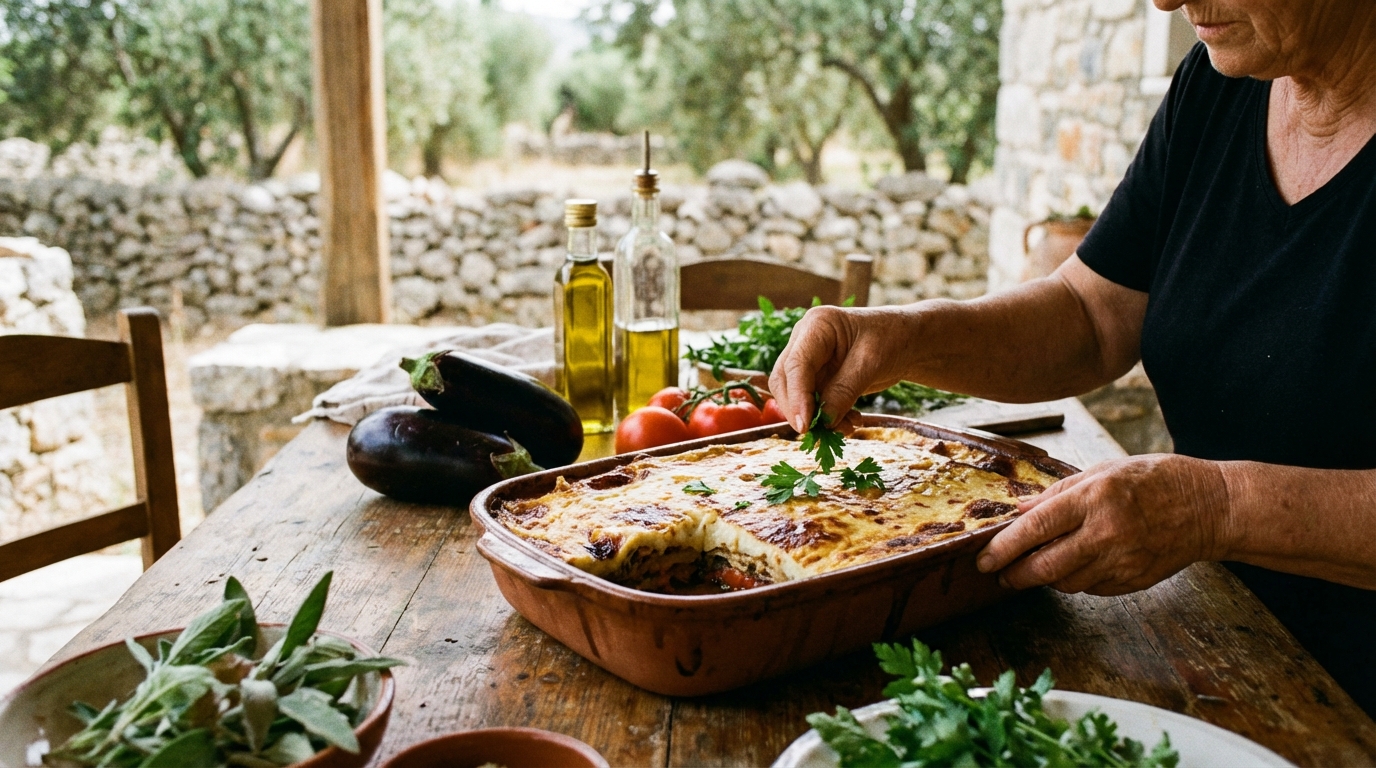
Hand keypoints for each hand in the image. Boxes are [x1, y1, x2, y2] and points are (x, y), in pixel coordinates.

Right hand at [769, 306, 913, 431]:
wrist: (906, 341)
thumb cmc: (892, 339)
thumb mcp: (871, 363)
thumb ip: (845, 390)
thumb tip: (825, 422)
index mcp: (817, 325)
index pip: (796, 365)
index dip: (797, 397)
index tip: (804, 426)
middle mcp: (804, 341)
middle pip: (785, 380)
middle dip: (799, 410)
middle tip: (818, 434)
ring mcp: (809, 360)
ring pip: (795, 395)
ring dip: (816, 417)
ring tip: (847, 427)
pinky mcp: (817, 377)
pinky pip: (812, 402)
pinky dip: (827, 417)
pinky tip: (850, 421)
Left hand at [976, 454, 1231, 595]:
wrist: (1209, 507)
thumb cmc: (1154, 481)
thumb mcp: (1103, 471)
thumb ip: (1058, 493)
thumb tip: (1020, 510)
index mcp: (1093, 499)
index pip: (1036, 529)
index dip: (1004, 547)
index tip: (984, 560)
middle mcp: (1105, 533)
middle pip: (1045, 567)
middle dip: (1015, 574)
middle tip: (1000, 574)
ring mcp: (1122, 562)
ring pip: (1066, 583)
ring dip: (1045, 578)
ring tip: (1036, 566)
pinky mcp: (1134, 581)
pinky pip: (1091, 588)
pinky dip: (1077, 580)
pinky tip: (1077, 564)